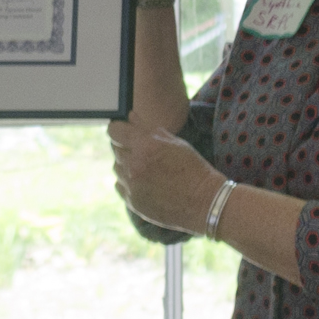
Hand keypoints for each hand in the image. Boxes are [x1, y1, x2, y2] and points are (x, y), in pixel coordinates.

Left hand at [108, 115, 221, 234]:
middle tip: (144, 152)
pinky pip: (120, 185)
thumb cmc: (193, 168)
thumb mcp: (175, 143)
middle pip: (116, 149)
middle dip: (126, 147)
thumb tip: (130, 116)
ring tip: (148, 169)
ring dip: (127, 165)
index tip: (123, 130)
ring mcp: (132, 185)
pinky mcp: (132, 201)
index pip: (115, 131)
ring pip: (117, 167)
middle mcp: (134, 165)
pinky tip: (145, 183)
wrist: (204, 202)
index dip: (118, 129)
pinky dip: (128, 182)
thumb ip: (148, 128)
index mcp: (145, 146)